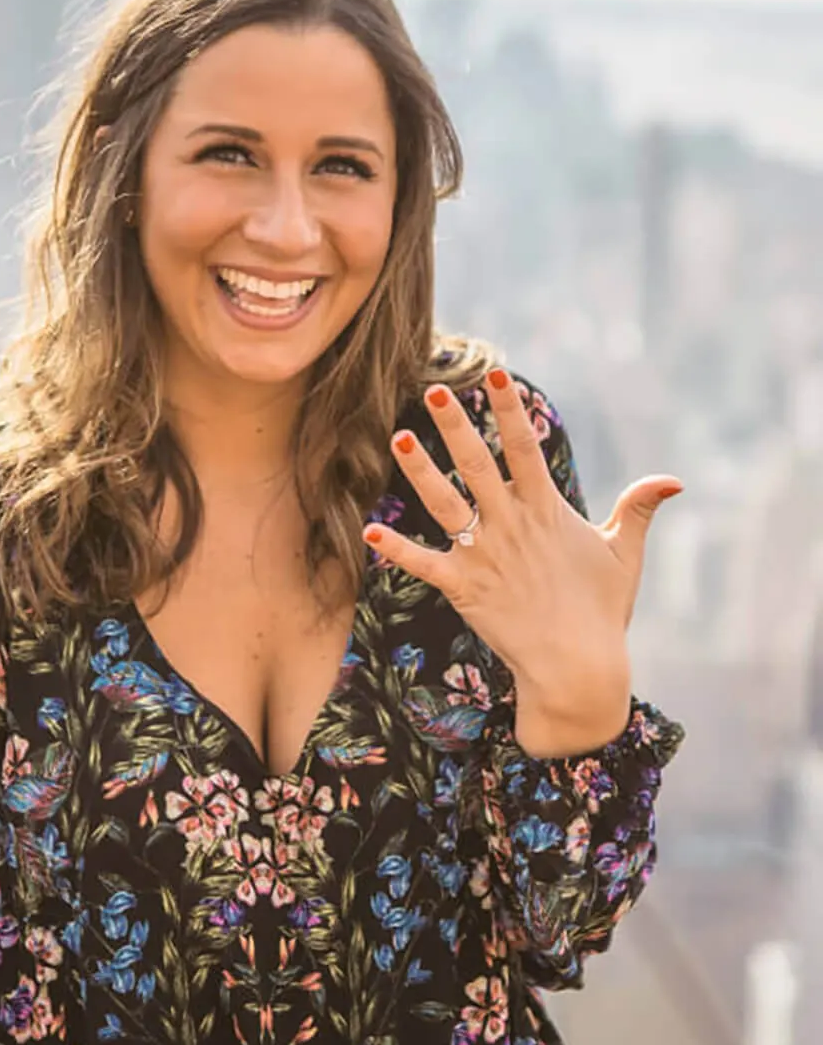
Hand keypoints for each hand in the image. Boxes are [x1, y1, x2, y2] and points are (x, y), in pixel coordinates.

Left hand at [362, 369, 682, 757]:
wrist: (578, 670)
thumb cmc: (602, 612)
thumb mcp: (624, 555)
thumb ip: (639, 510)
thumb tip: (674, 480)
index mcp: (547, 510)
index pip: (525, 448)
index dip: (508, 410)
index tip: (494, 374)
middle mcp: (512, 526)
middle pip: (479, 464)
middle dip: (456, 426)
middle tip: (435, 390)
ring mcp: (485, 556)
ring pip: (445, 504)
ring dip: (421, 471)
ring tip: (399, 437)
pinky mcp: (464, 588)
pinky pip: (424, 564)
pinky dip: (396, 549)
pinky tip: (369, 529)